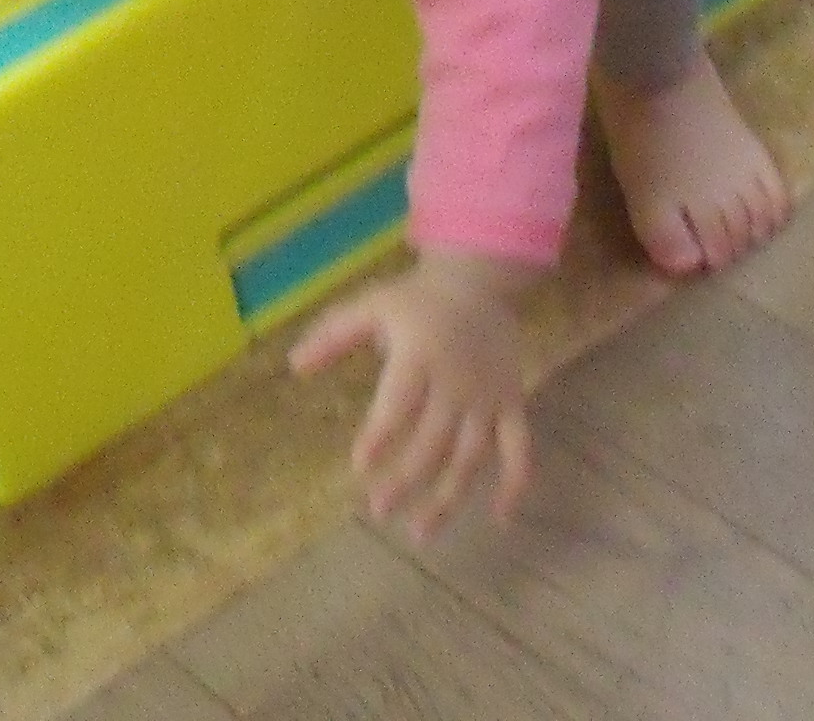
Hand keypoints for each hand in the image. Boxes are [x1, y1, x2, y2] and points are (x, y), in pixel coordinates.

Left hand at [287, 250, 534, 538]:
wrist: (479, 281)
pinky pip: (519, 448)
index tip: (359, 468)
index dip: (379, 437)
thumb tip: (294, 366)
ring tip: (420, 532)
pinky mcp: (512, 404)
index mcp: (421, 355)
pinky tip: (500, 519)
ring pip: (471, 456)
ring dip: (448, 496)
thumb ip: (333, 335)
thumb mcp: (370, 305)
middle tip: (379, 511)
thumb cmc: (415, 300)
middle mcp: (457, 382)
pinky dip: (515, 483)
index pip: (398, 403)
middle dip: (406, 479)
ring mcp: (488, 397)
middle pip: (432, 440)